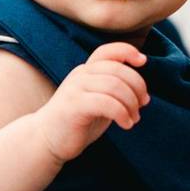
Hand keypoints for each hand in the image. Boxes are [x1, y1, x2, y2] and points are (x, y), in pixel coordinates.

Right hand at [38, 42, 148, 162]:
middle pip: (117, 69)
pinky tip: (126, 124)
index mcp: (86, 70)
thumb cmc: (77, 121)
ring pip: (114, 86)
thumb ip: (114, 91)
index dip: (127, 51)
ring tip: (134, 118)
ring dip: (131, 103)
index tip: (142, 61)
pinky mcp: (74, 106)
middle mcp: (80, 75)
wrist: (45, 140)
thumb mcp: (98, 101)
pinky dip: (122, 113)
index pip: (108, 50)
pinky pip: (106, 103)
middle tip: (142, 104)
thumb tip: (143, 92)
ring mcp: (75, 89)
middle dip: (137, 86)